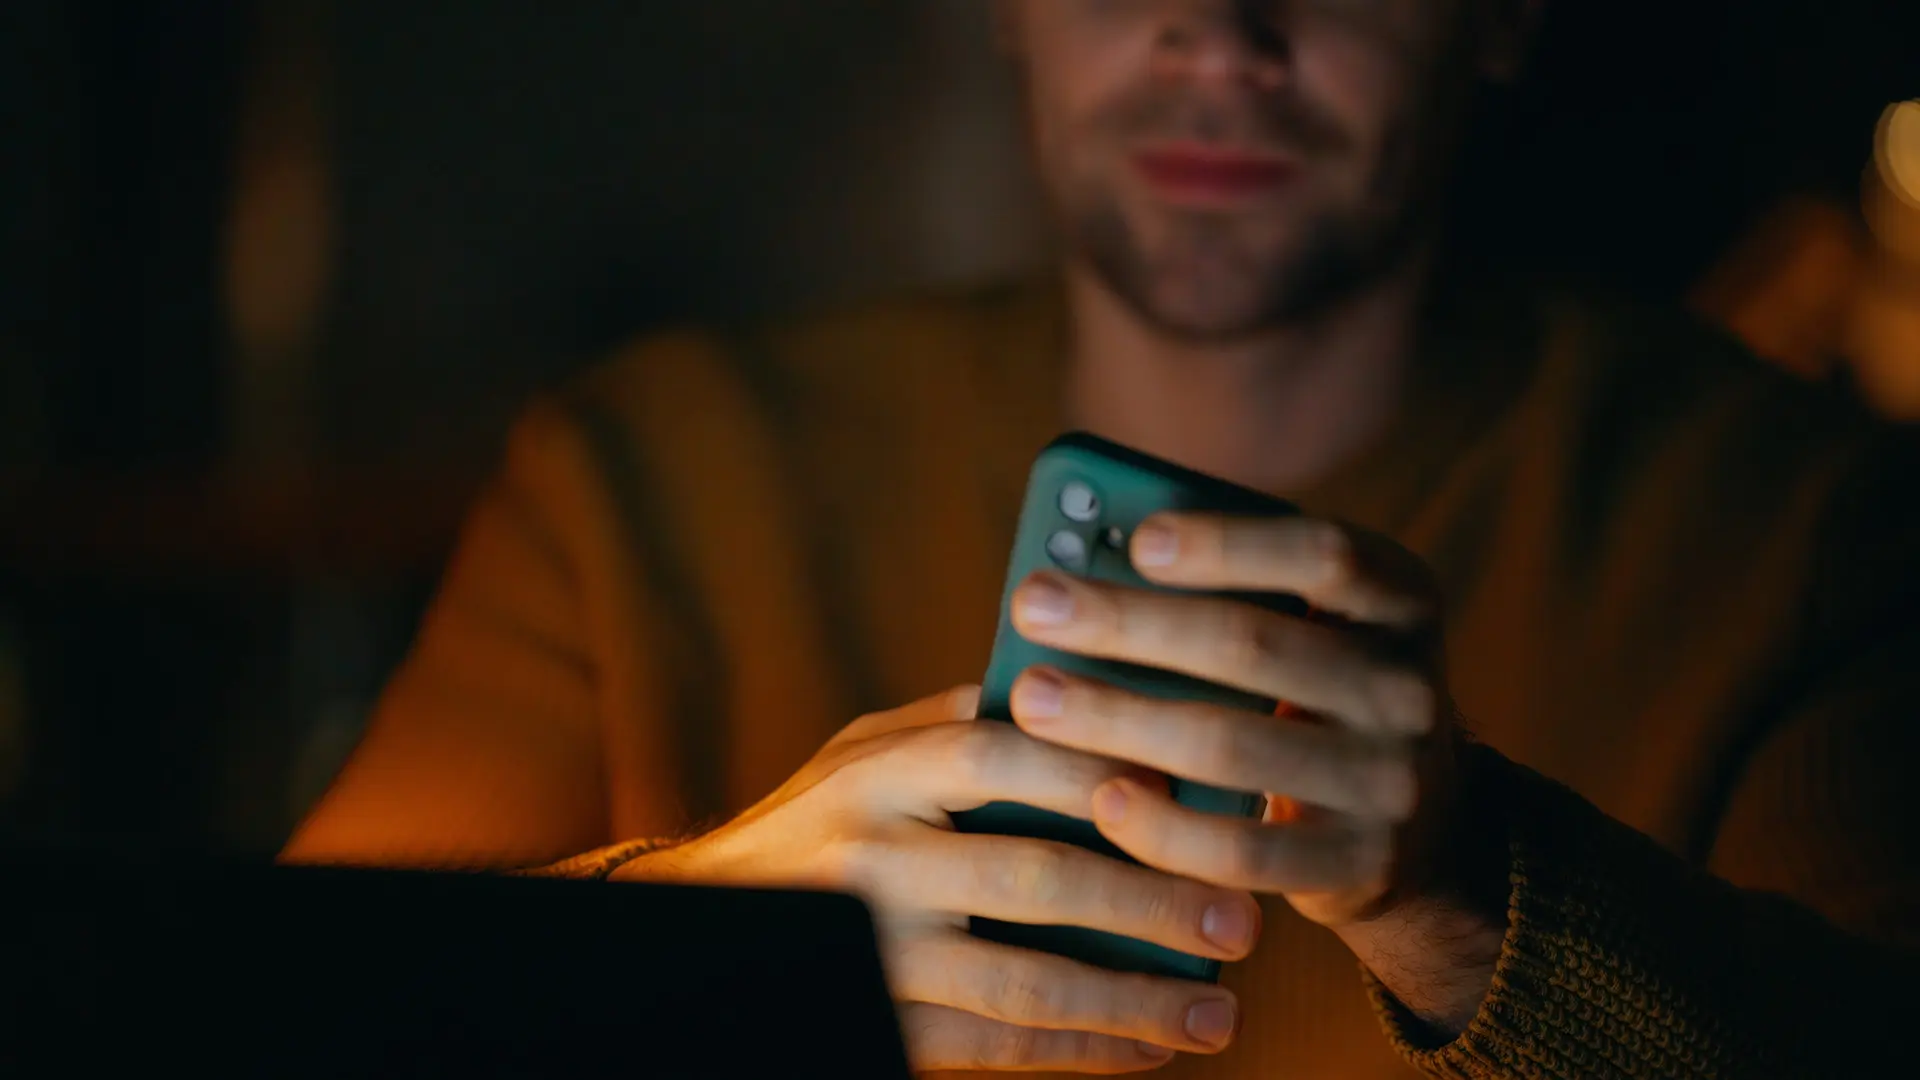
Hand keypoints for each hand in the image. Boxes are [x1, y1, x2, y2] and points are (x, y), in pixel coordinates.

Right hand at [614, 687, 1262, 1072]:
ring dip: (1133, 1002)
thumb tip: (1085, 688)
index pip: (1010, 755)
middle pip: (1035, 877)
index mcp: (878, 772)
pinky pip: (995, 1050)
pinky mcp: (881, 1026)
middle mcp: (873, 858)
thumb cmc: (814, 826)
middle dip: (1151, 901)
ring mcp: (874, 953)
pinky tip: (1148, 1053)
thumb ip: (959, 721)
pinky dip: (1080, 1056)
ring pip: (1024, 984)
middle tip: (1243, 918)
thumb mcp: (862, 752)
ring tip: (1216, 1014)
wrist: (709, 924)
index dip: (1111, 773)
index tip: (1203, 795)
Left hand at [1004, 513, 1461, 931]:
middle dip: (1128, 623)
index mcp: (1401, 600)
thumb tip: (1085, 565)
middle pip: (1254, 644)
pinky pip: (1242, 850)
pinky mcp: (1360, 864)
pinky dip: (1164, 828)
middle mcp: (1410, 686)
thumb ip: (1236, 591)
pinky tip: (1102, 800)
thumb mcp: (1315, 627)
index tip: (1137, 540)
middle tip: (1033, 606)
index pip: (1323, 555)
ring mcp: (1392, 781)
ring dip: (1118, 719)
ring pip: (1234, 745)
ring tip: (1034, 698)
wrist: (1417, 829)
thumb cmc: (1317, 693)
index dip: (1229, 545)